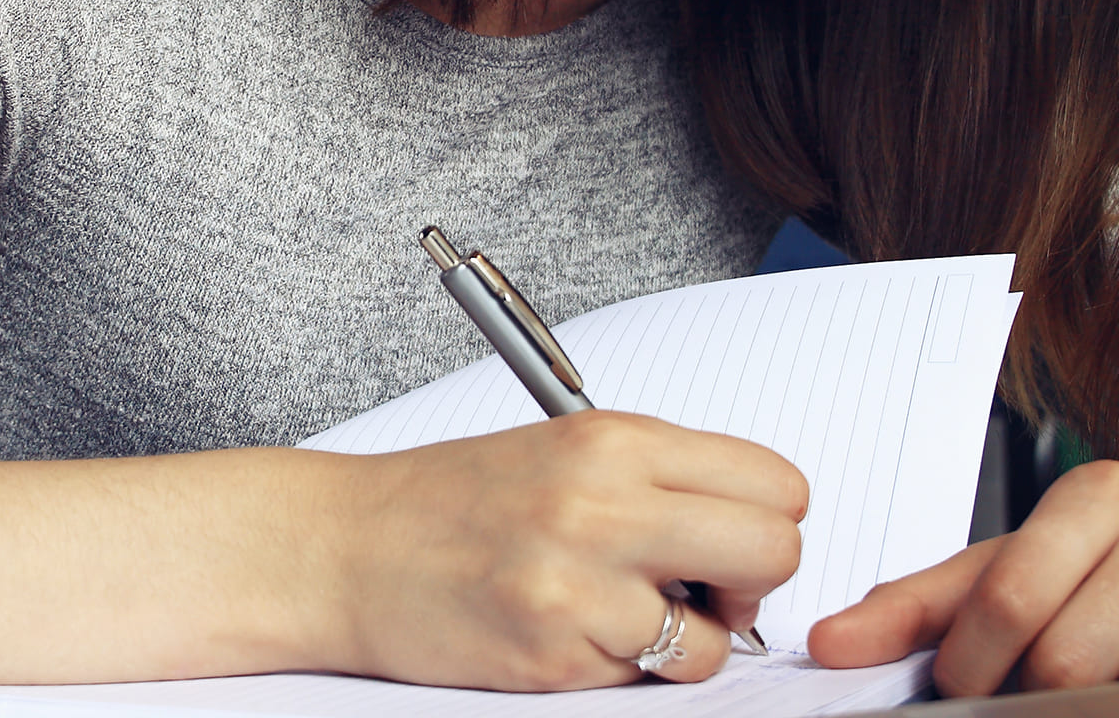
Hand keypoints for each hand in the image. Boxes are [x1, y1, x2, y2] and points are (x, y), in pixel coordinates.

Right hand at [328, 410, 806, 691]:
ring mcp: (578, 585)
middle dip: (754, 583)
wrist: (343, 549)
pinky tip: (572, 633)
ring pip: (716, 639)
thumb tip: (751, 527)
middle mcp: (603, 504)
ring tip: (622, 615)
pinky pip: (645, 678)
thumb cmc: (449, 501)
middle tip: (704, 587)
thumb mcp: (563, 451)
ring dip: (684, 640)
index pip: (776, 483)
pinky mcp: (553, 653)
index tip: (731, 537)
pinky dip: (623, 667)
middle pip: (774, 552)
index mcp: (614, 441)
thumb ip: (659, 479)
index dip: (769, 519)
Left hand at [805, 460, 1118, 694]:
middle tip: (1038, 694)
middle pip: (1079, 656)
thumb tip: (828, 645)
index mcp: (1096, 495)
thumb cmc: (1113, 560)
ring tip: (1111, 688)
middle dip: (1042, 696)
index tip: (966, 686)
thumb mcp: (1014, 563)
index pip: (1013, 596)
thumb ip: (919, 606)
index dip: (976, 664)